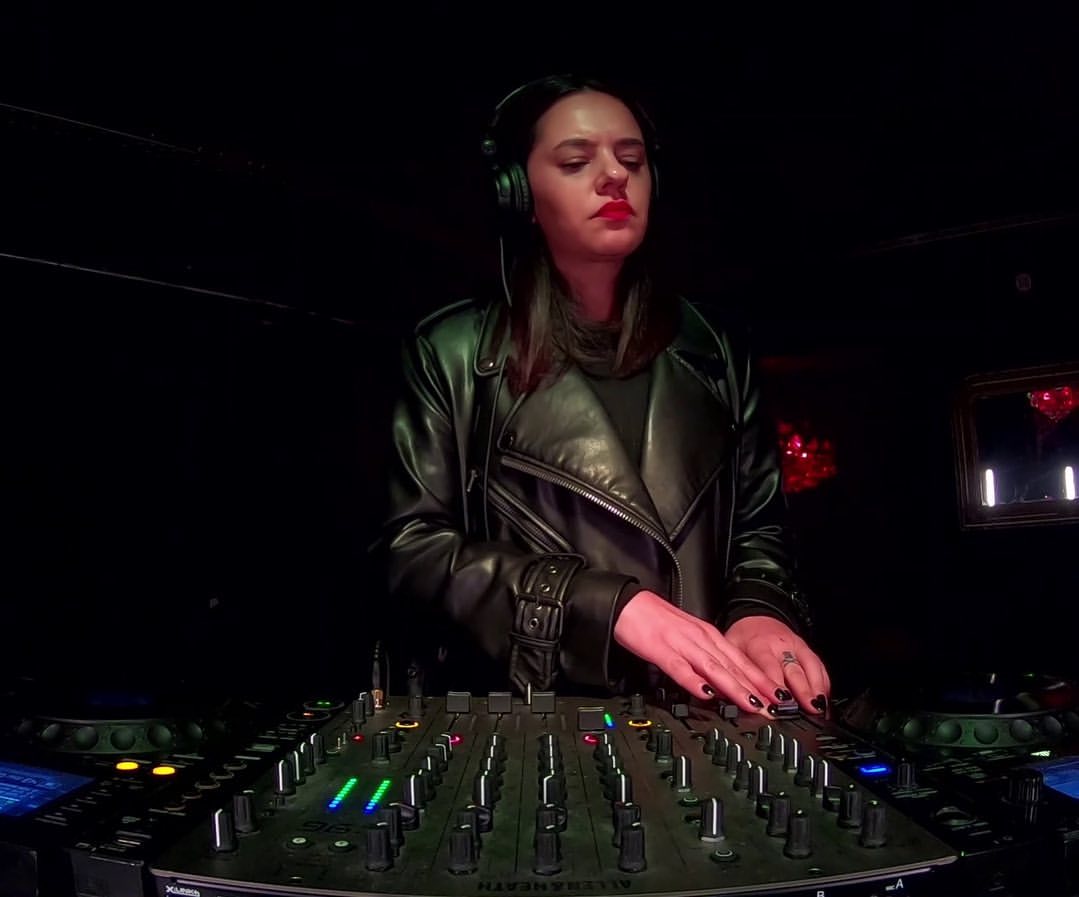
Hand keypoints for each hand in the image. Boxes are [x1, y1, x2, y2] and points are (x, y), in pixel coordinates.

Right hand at [613, 590, 777, 715]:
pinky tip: (706, 694)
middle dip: (756, 689)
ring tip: (752, 704)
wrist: (629, 603)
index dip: (761, 680)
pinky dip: (694, 682)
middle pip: (733, 667)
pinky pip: (680, 668)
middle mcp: (700, 639)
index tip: (778, 697)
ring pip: (714, 669)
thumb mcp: (688, 637)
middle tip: (775, 707)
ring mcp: (682, 644)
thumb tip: (721, 681)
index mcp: (708, 636)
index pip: (741, 660)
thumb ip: (705, 658)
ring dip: (735, 688)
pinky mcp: (661, 650)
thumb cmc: (656, 621)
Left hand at [724, 615, 830, 714]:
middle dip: (800, 691)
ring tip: (818, 708)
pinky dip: (823, 684)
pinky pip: (819, 667)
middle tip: (804, 710)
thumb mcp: (729, 649)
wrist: (756, 618)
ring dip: (815, 689)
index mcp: (759, 645)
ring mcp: (797, 647)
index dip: (774, 686)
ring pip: (810, 668)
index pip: (769, 668)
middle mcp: (781, 646)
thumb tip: (723, 692)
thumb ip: (729, 669)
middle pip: (794, 670)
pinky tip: (823, 700)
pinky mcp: (807, 651)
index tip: (778, 703)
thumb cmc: (742, 638)